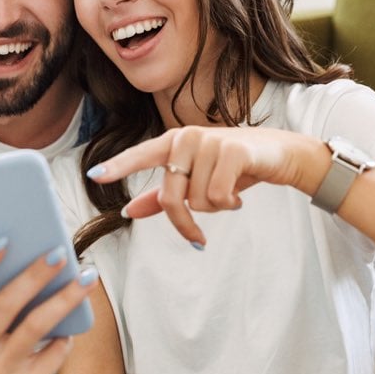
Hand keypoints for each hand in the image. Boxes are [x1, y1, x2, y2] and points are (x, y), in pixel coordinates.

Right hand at [0, 240, 98, 373]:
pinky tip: (74, 325)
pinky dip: (65, 337)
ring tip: (85, 278)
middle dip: (34, 275)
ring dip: (63, 298)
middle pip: (3, 304)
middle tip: (59, 254)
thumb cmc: (8, 337)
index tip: (4, 241)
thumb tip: (34, 247)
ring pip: (33, 326)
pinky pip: (51, 354)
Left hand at [88, 126, 326, 246]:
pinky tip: (240, 193)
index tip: (94, 176)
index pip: (140, 155)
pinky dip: (229, 203)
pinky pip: (218, 196)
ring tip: (229, 194)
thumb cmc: (235, 167)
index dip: (117, 166)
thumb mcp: (197, 180)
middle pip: (171, 196)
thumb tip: (129, 212)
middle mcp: (187, 137)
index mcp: (174, 142)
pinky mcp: (232, 151)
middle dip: (185, 222)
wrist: (281, 153)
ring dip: (215, 208)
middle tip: (198, 236)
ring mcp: (210, 141)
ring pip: (198, 200)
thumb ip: (162, 196)